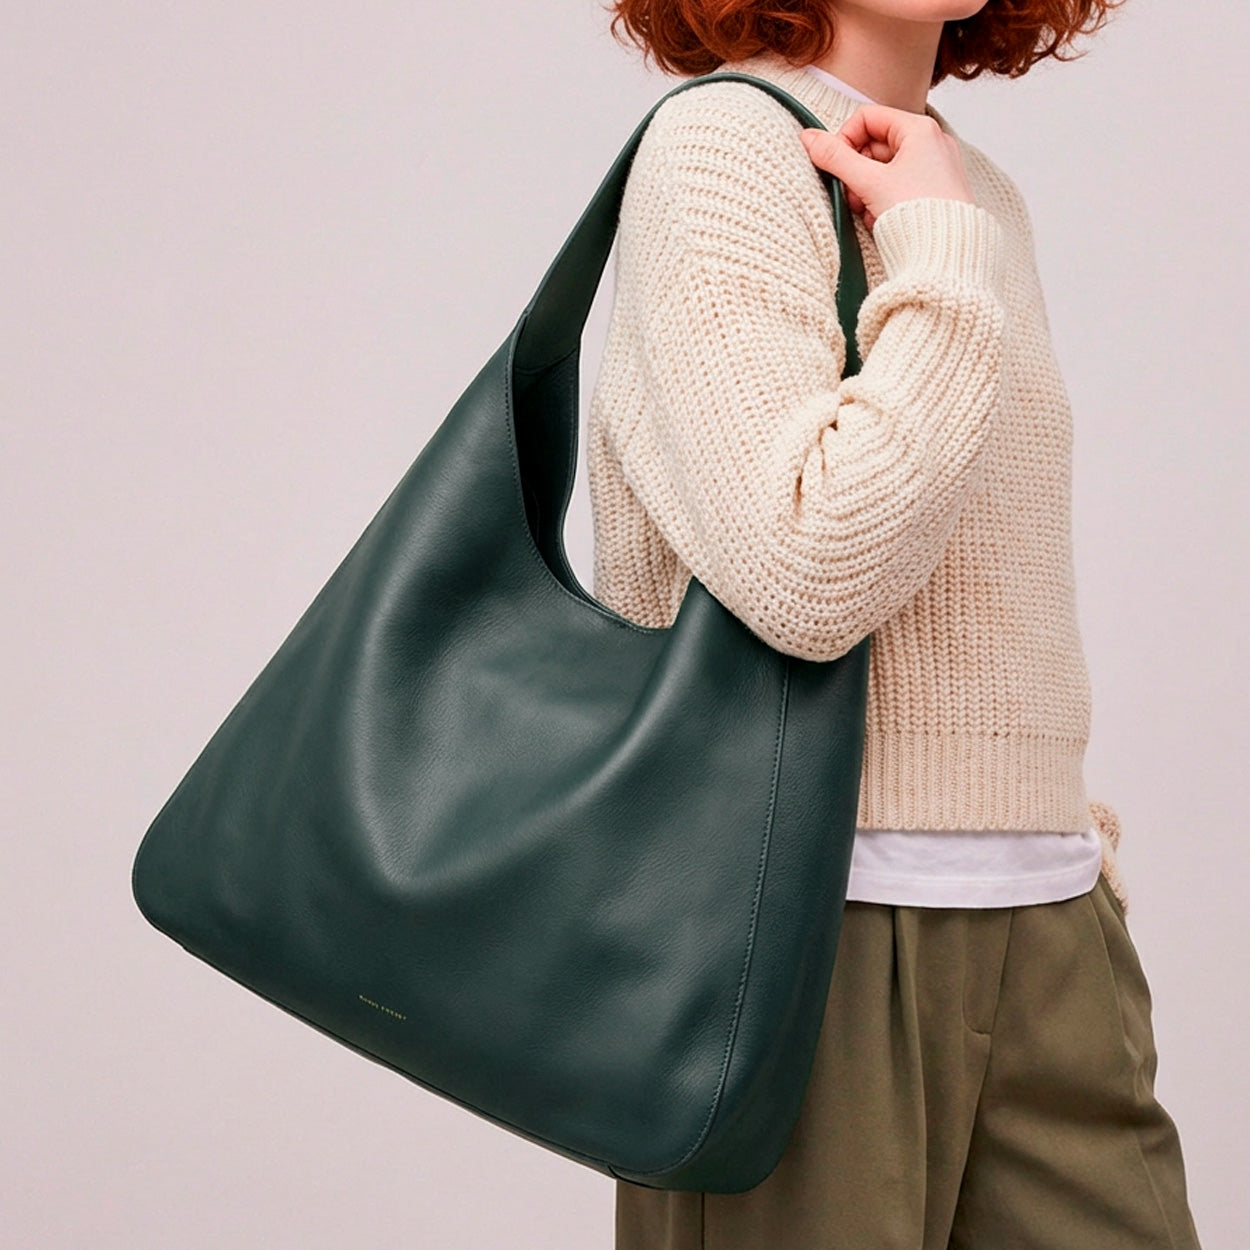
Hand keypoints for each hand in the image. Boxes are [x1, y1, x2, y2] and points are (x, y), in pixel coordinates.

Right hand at [800, 104, 975, 231]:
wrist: (948, 257)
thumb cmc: (920, 216)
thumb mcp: (869, 183)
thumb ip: (835, 158)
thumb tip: (809, 139)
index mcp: (920, 130)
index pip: (867, 118)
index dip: (845, 139)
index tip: (835, 165)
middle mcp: (931, 144)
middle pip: (875, 145)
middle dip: (856, 171)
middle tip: (850, 194)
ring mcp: (934, 169)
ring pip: (885, 169)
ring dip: (866, 189)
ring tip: (866, 210)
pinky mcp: (934, 192)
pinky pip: (899, 187)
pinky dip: (883, 200)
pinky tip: (881, 219)